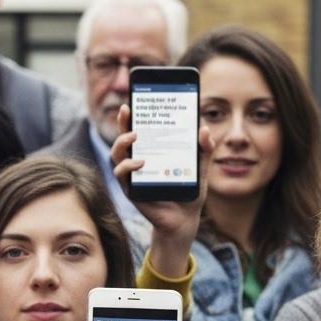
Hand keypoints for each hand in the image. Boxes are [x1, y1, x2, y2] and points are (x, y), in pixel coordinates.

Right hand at [110, 104, 211, 275]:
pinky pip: (121, 175)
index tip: (131, 101)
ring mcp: (132, 176)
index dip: (132, 116)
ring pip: (116, 155)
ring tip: (135, 136)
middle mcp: (137, 162)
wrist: (185, 219)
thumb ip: (204, 149)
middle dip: (122, 122)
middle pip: (123, 138)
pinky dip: (127, 167)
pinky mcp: (131, 190)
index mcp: (151, 152)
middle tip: (128, 110)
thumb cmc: (189, 191)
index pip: (138, 129)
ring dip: (121, 142)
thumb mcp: (200, 167)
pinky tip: (140, 163)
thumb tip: (204, 130)